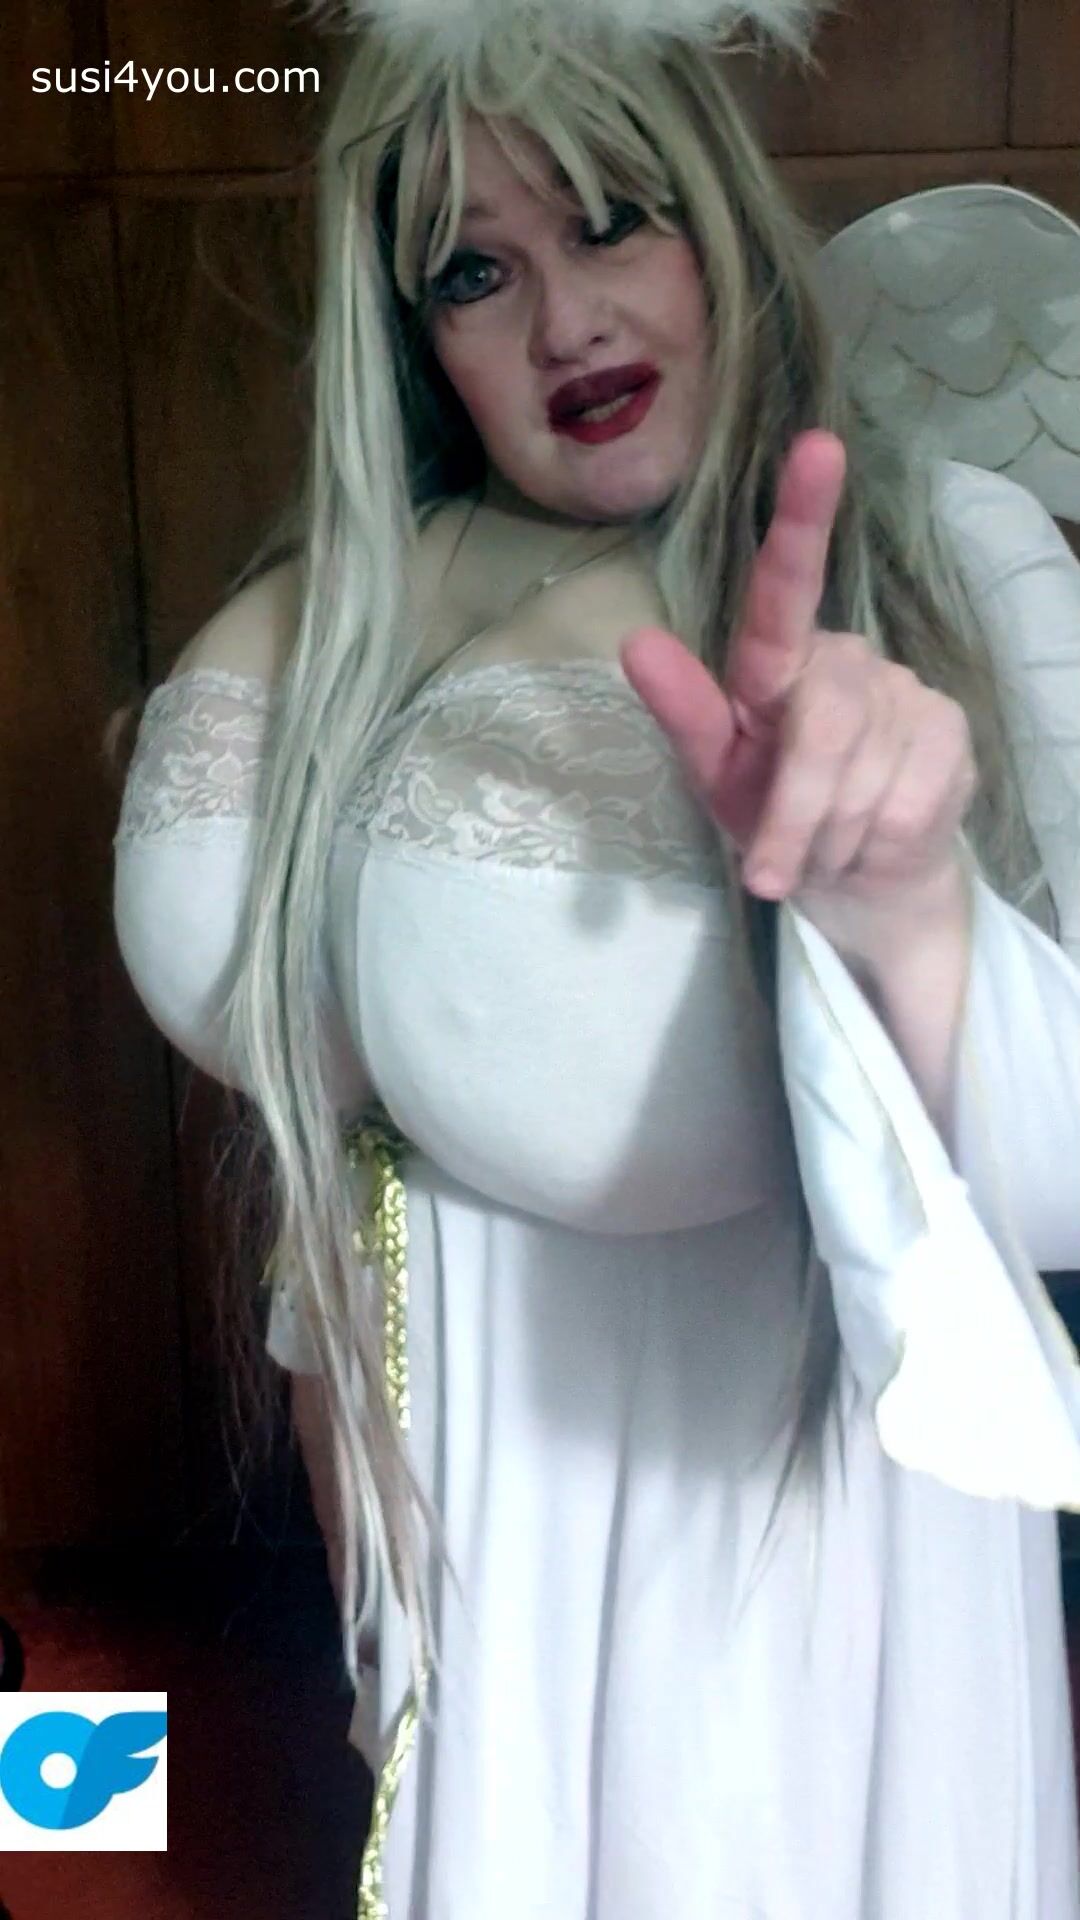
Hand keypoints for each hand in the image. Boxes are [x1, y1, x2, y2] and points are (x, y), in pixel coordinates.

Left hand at [618, 430, 976, 909]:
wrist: (854, 881)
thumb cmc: (770, 815)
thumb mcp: (715, 774)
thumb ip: (683, 713)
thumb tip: (635, 642)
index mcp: (777, 661)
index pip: (785, 587)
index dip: (802, 518)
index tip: (818, 447)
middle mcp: (845, 660)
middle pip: (826, 727)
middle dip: (795, 814)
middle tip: (770, 875)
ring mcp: (906, 693)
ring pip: (864, 777)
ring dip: (829, 839)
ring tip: (821, 853)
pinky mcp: (950, 735)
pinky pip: (906, 801)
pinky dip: (872, 845)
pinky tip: (867, 844)